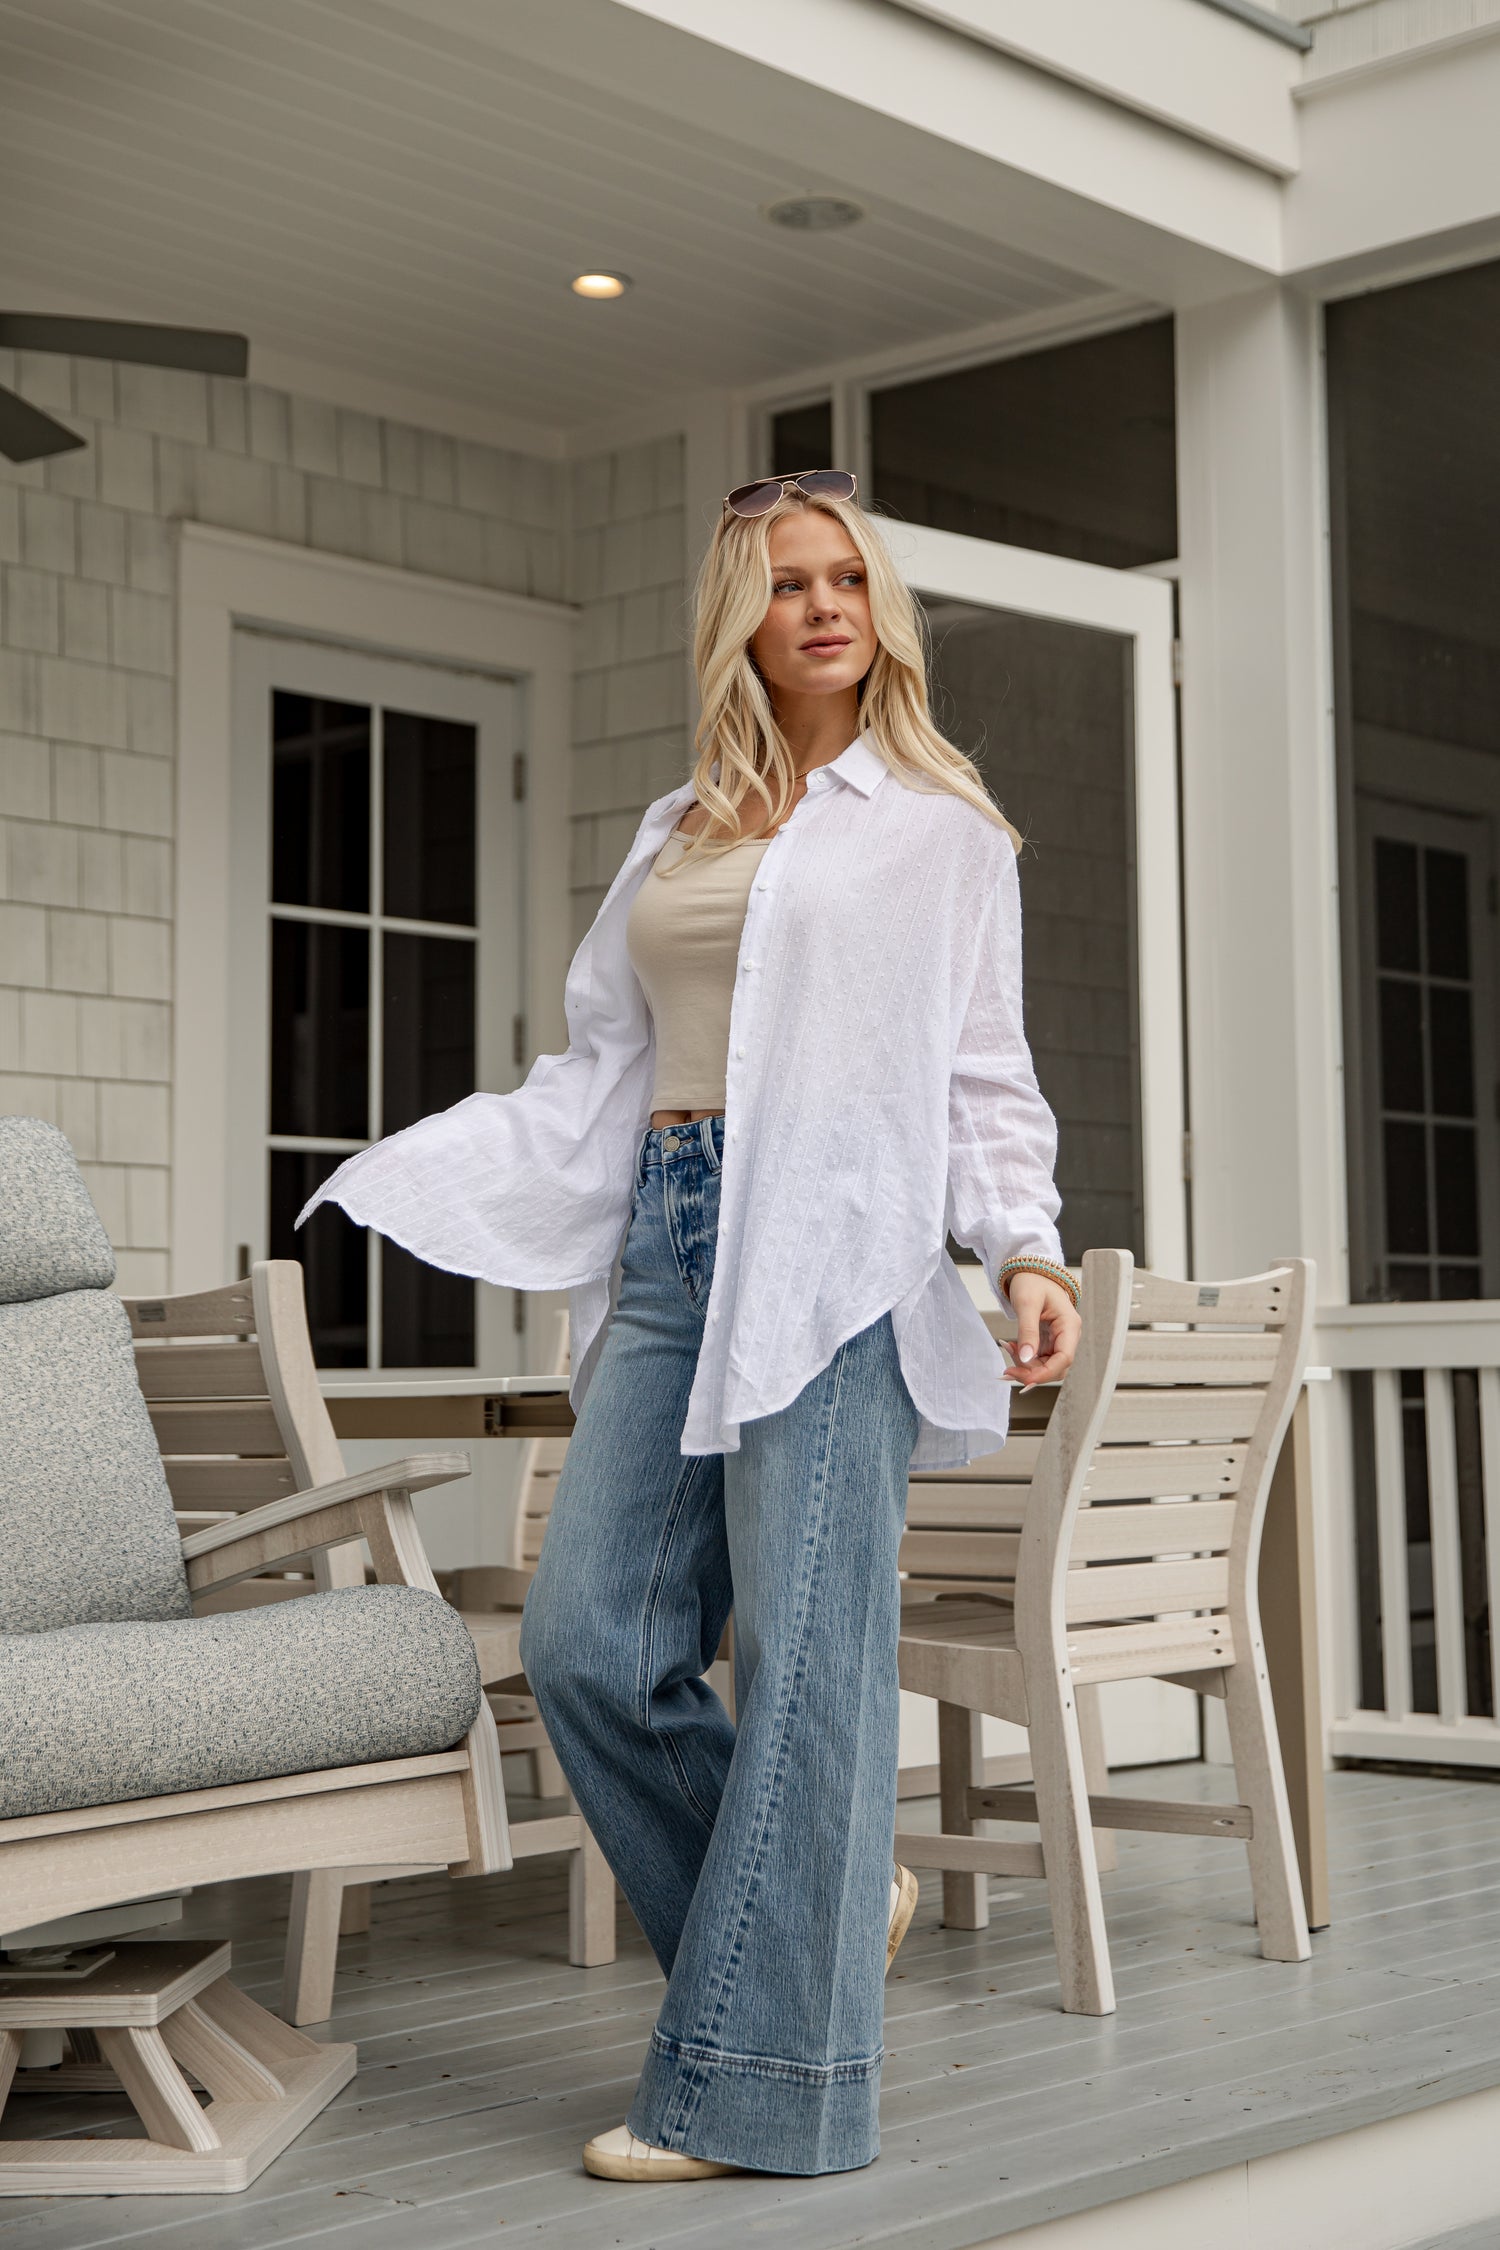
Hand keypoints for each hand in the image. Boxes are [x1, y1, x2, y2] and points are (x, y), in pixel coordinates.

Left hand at [1001, 1272, 1080, 1387]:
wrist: (1030, 1273)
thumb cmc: (1032, 1282)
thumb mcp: (1027, 1304)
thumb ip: (1027, 1331)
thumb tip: (1026, 1358)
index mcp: (1069, 1325)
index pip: (1064, 1358)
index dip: (1045, 1373)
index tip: (1024, 1377)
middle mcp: (1068, 1335)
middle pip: (1056, 1367)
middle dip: (1032, 1372)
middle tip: (1008, 1369)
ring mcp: (1059, 1340)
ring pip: (1046, 1366)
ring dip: (1026, 1366)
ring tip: (1008, 1349)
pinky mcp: (1048, 1342)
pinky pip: (1038, 1359)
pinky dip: (1024, 1358)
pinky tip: (1012, 1347)